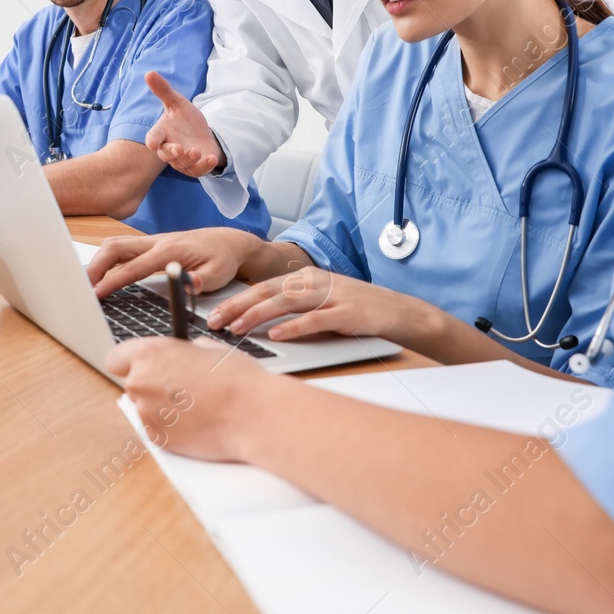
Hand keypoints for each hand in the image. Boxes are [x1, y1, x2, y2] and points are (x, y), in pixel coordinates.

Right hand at [87, 227, 257, 297]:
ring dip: (98, 261)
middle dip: (95, 266)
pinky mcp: (150, 245)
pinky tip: (101, 274)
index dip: (112, 281)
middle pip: (115, 247)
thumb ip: (202, 280)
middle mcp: (156, 242)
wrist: (228, 242)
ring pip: (115, 245)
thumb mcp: (219, 274)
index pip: (133, 266)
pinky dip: (107, 259)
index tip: (97, 293)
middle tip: (83, 288)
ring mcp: (152, 241)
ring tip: (88, 283)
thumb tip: (188, 284)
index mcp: (170, 251)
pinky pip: (122, 248)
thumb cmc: (222, 259)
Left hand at [107, 336, 275, 461]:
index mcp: (148, 354)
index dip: (131, 362)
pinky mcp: (158, 439)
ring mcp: (146, 414)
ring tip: (196, 405)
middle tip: (182, 386)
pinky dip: (171, 427)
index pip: (117, 358)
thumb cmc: (236, 379)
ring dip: (162, 407)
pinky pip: (157, 429)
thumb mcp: (208, 347)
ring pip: (146, 408)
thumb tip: (181, 356)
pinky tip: (196, 422)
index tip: (144, 365)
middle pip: (134, 384)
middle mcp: (140, 383)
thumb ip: (183, 351)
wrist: (252, 415)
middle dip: (153, 385)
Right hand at [143, 71, 224, 176]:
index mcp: (162, 133)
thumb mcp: (177, 102)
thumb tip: (149, 72)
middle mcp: (169, 149)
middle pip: (166, 155)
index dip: (153, 141)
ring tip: (197, 151)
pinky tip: (212, 158)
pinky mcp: (195, 167)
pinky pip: (198, 171)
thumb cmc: (185, 119)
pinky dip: (204, 166)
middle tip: (179, 148)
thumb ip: (163, 90)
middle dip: (173, 153)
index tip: (152, 144)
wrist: (202, 133)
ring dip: (189, 159)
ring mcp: (182, 160)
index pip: (153, 138)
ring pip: (182, 164)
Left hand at [207, 266, 426, 342]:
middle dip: (238, 305)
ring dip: (259, 314)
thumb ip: (293, 309)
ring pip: (287, 301)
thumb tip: (256, 324)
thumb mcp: (321, 305)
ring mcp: (332, 295)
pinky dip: (295, 327)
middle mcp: (316, 282)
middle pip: (268, 291)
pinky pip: (316, 319)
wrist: (401, 314)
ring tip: (237, 327)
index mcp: (306, 279)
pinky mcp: (347, 312)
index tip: (213, 314)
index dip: (236, 299)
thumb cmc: (357, 313)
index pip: (263, 287)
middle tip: (214, 322)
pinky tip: (277, 335)